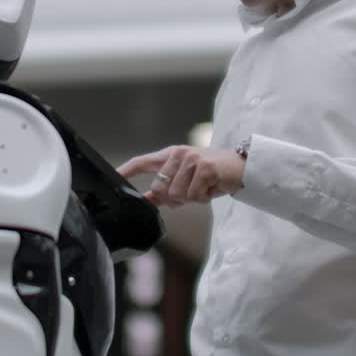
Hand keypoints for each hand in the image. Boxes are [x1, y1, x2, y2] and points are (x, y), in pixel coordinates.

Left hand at [116, 145, 243, 206]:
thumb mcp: (186, 181)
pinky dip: (204, 198)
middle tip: (192, 192)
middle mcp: (179, 154)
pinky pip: (194, 196)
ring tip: (204, 188)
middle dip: (175, 199)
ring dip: (192, 198)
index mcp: (171, 155)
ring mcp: (191, 160)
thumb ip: (165, 191)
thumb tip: (146, 200)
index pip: (142, 162)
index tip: (114, 177)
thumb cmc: (212, 175)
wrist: (241, 167)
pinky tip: (212, 187)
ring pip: (177, 195)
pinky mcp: (204, 168)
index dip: (126, 170)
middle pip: (160, 188)